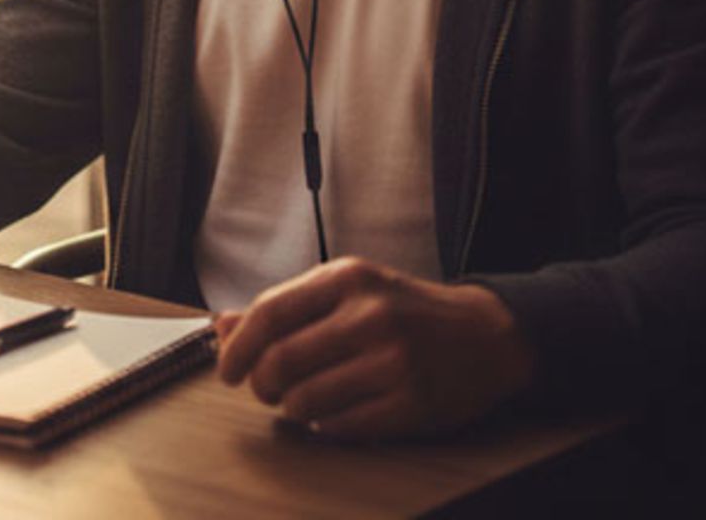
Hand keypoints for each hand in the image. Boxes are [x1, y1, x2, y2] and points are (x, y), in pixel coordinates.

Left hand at [212, 257, 536, 440]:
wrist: (484, 336)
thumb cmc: (402, 310)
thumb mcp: (345, 290)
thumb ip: (285, 307)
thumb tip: (221, 326)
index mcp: (347, 278)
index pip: (270, 312)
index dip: (238, 346)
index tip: (226, 369)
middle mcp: (369, 316)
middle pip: (281, 361)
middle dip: (261, 383)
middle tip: (264, 389)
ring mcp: (393, 362)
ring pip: (306, 400)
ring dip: (291, 408)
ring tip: (301, 400)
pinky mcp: (412, 405)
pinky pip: (341, 427)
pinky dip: (323, 426)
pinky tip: (331, 414)